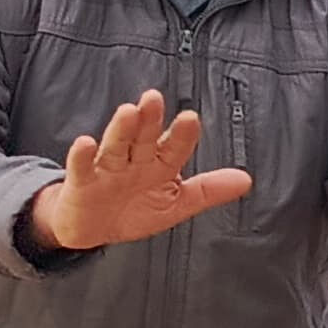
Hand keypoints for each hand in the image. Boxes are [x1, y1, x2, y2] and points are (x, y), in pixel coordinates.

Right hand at [32, 90, 247, 251]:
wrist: (94, 229)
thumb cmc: (134, 209)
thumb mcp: (176, 204)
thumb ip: (208, 191)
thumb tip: (246, 179)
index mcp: (159, 164)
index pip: (174, 148)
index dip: (182, 136)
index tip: (191, 119)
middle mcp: (134, 160)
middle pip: (144, 138)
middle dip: (150, 119)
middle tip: (154, 99)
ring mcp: (107, 169)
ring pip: (116, 146)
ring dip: (121, 129)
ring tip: (128, 112)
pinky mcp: (82, 182)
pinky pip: (81, 167)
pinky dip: (82, 155)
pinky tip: (86, 143)